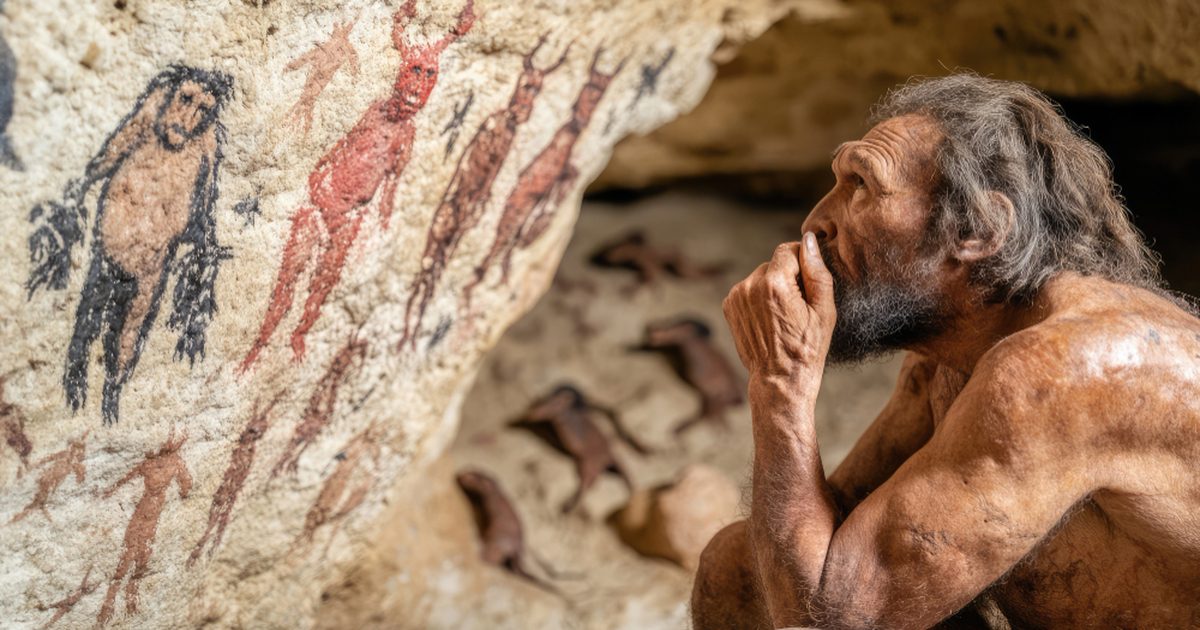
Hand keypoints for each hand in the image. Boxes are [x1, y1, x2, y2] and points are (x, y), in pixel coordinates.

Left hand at [722, 233, 835, 383]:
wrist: (779, 378)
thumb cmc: (807, 347)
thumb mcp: (824, 310)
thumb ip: (817, 271)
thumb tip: (808, 240)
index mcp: (774, 283)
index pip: (788, 249)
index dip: (802, 261)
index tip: (808, 281)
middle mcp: (749, 285)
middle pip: (773, 264)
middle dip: (787, 277)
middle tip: (798, 306)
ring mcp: (736, 296)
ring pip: (760, 276)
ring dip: (771, 287)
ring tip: (782, 315)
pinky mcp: (729, 306)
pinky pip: (748, 289)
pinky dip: (758, 298)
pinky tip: (768, 319)